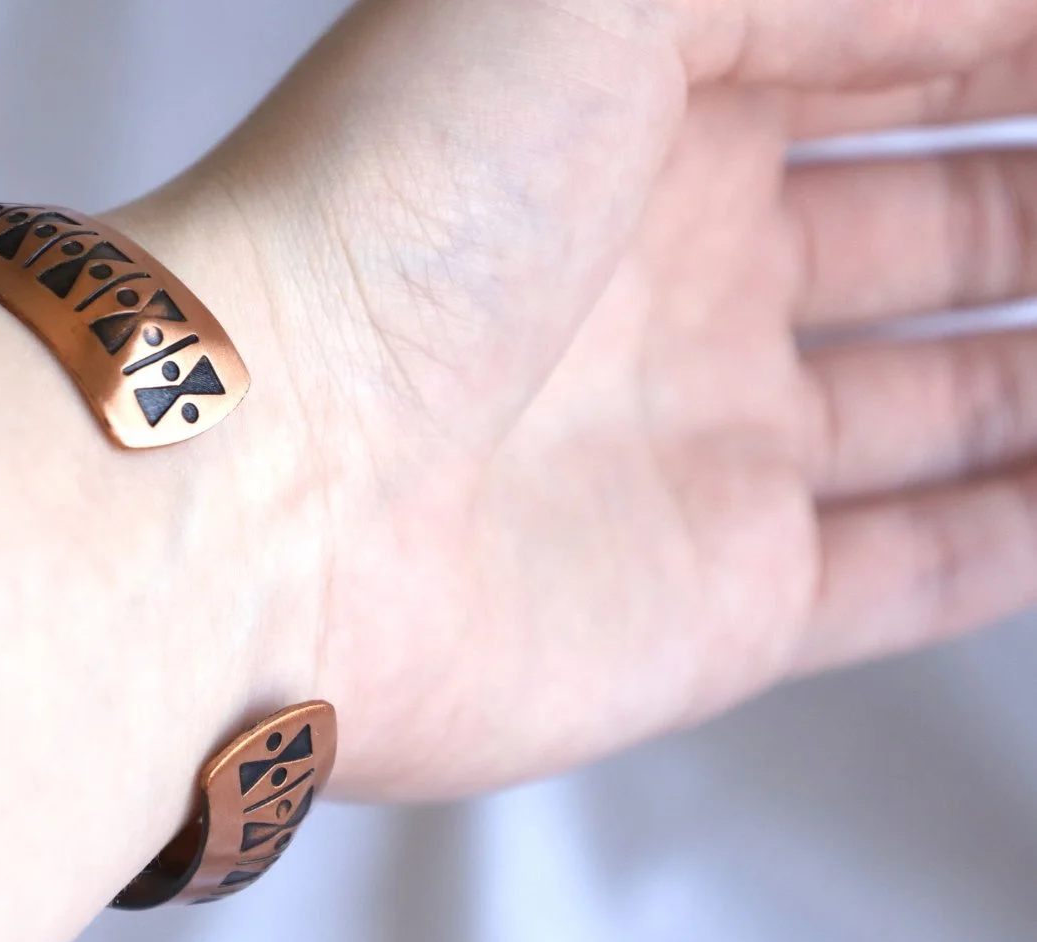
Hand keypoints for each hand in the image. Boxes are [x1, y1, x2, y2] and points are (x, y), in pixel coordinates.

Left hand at [121, 0, 1036, 797]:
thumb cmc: (383, 217)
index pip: (885, 54)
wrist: (263, 488)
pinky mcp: (718, 600)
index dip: (1006, 42)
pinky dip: (1028, 531)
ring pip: (950, 397)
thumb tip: (969, 7)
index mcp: (641, 121)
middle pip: (938, 225)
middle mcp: (677, 281)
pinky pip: (921, 568)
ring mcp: (703, 448)